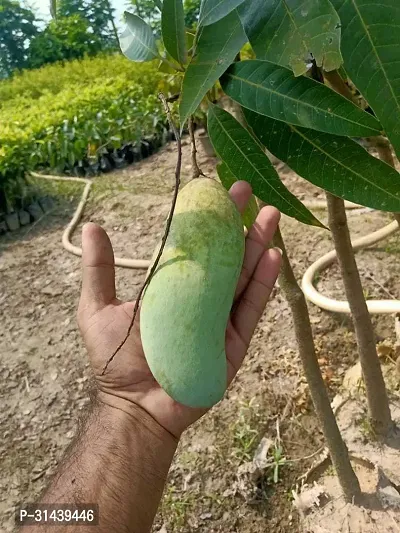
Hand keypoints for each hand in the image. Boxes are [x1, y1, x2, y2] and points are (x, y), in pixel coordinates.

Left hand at [77, 181, 280, 437]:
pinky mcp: (234, 342)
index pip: (194, 247)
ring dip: (257, 244)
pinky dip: (263, 282)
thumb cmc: (115, 360)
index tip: (215, 190)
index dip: (205, 219)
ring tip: (269, 214)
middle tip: (248, 191)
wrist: (134, 406)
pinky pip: (251, 308)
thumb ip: (99, 269)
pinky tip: (273, 255)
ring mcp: (220, 319)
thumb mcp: (99, 307)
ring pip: (242, 276)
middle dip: (237, 223)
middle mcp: (200, 299)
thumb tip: (92, 227)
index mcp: (173, 289)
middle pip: (223, 256)